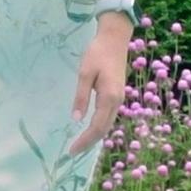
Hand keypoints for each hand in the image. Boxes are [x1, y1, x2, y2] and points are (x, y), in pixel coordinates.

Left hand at [69, 21, 133, 152]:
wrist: (115, 38)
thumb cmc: (98, 53)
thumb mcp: (85, 73)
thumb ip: (81, 97)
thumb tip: (76, 119)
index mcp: (109, 97)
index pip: (97, 127)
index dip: (84, 140)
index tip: (71, 151)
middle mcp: (117, 101)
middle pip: (104, 129)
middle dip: (89, 142)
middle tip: (73, 152)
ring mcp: (119, 99)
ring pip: (108, 124)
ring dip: (95, 136)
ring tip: (79, 144)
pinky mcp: (117, 94)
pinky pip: (109, 117)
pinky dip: (99, 127)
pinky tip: (89, 129)